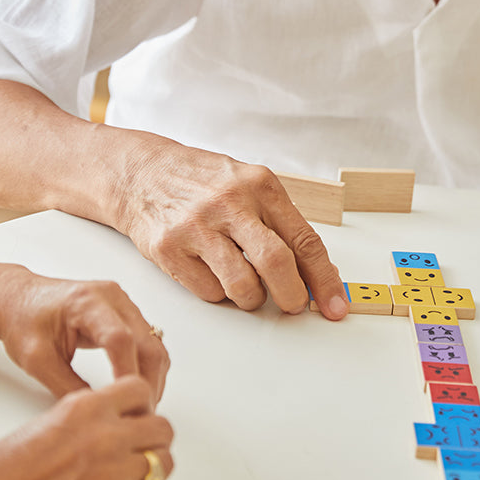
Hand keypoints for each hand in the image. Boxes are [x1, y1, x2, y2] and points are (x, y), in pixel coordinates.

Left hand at [0, 267, 169, 403]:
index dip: (127, 373)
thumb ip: (69, 387)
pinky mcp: (126, 312)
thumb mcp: (38, 362)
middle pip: (147, 342)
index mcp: (87, 302)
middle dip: (148, 381)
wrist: (19, 298)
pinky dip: (148, 366)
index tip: (127, 403)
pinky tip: (138, 387)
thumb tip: (98, 411)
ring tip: (141, 406)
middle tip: (141, 414)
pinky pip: (148, 341)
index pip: (120, 339)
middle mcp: (113, 298)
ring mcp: (124, 303)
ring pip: (154, 343)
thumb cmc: (23, 322)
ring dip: (152, 376)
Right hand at [0, 375, 173, 479]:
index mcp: (88, 408)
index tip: (136, 419)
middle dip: (153, 441)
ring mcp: (115, 473)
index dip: (142, 406)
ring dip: (155, 472)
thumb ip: (85, 416)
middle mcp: (107, 435)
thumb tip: (107, 418)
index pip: (141, 389)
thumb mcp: (48, 421)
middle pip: (162, 427)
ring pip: (165, 463)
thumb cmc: (0, 473)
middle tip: (139, 454)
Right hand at [115, 137, 348, 318]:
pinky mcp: (168, 249)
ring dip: (252, 298)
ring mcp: (197, 226)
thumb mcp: (249, 185)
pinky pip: (209, 292)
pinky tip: (213, 272)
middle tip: (294, 305)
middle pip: (276, 264)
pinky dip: (219, 293)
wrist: (141, 173)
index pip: (304, 239)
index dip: (325, 278)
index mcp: (259, 185)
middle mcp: (229, 203)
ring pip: (242, 286)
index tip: (337, 305)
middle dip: (293, 296)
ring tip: (247, 286)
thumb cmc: (203, 183)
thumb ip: (282, 223)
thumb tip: (318, 272)